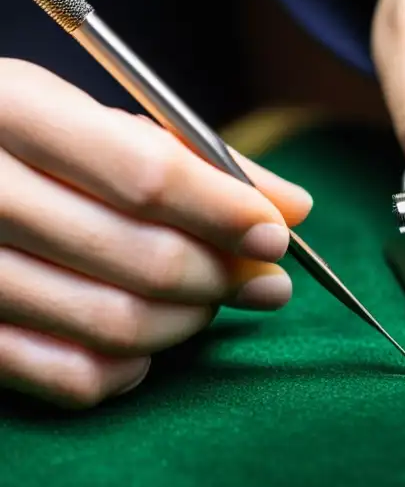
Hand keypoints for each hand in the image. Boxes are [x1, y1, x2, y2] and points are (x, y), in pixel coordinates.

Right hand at [0, 60, 311, 407]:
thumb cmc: (27, 140)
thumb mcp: (93, 118)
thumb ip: (196, 157)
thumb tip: (294, 208)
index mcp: (13, 111)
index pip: (147, 176)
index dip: (226, 212)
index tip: (276, 235)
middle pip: (142, 258)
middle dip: (224, 276)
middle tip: (263, 280)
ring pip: (115, 323)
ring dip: (189, 321)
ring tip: (210, 301)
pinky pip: (70, 376)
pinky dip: (129, 368)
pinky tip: (148, 343)